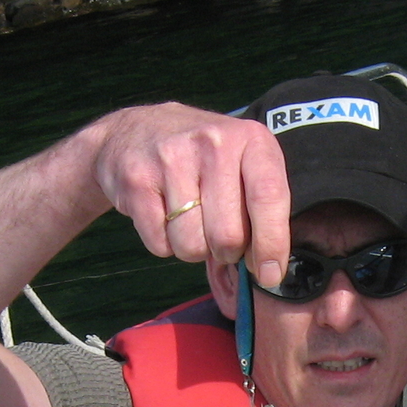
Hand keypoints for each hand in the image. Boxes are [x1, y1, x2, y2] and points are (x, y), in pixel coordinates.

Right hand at [85, 102, 291, 288]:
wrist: (134, 131)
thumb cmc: (203, 159)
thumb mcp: (243, 165)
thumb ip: (261, 209)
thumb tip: (268, 271)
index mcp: (250, 139)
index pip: (269, 197)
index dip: (272, 243)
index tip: (270, 274)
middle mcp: (214, 143)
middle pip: (228, 235)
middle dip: (226, 251)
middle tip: (218, 236)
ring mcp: (172, 158)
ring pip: (192, 245)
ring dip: (193, 248)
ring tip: (188, 220)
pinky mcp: (137, 179)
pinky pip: (160, 244)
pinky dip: (164, 243)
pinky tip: (163, 214)